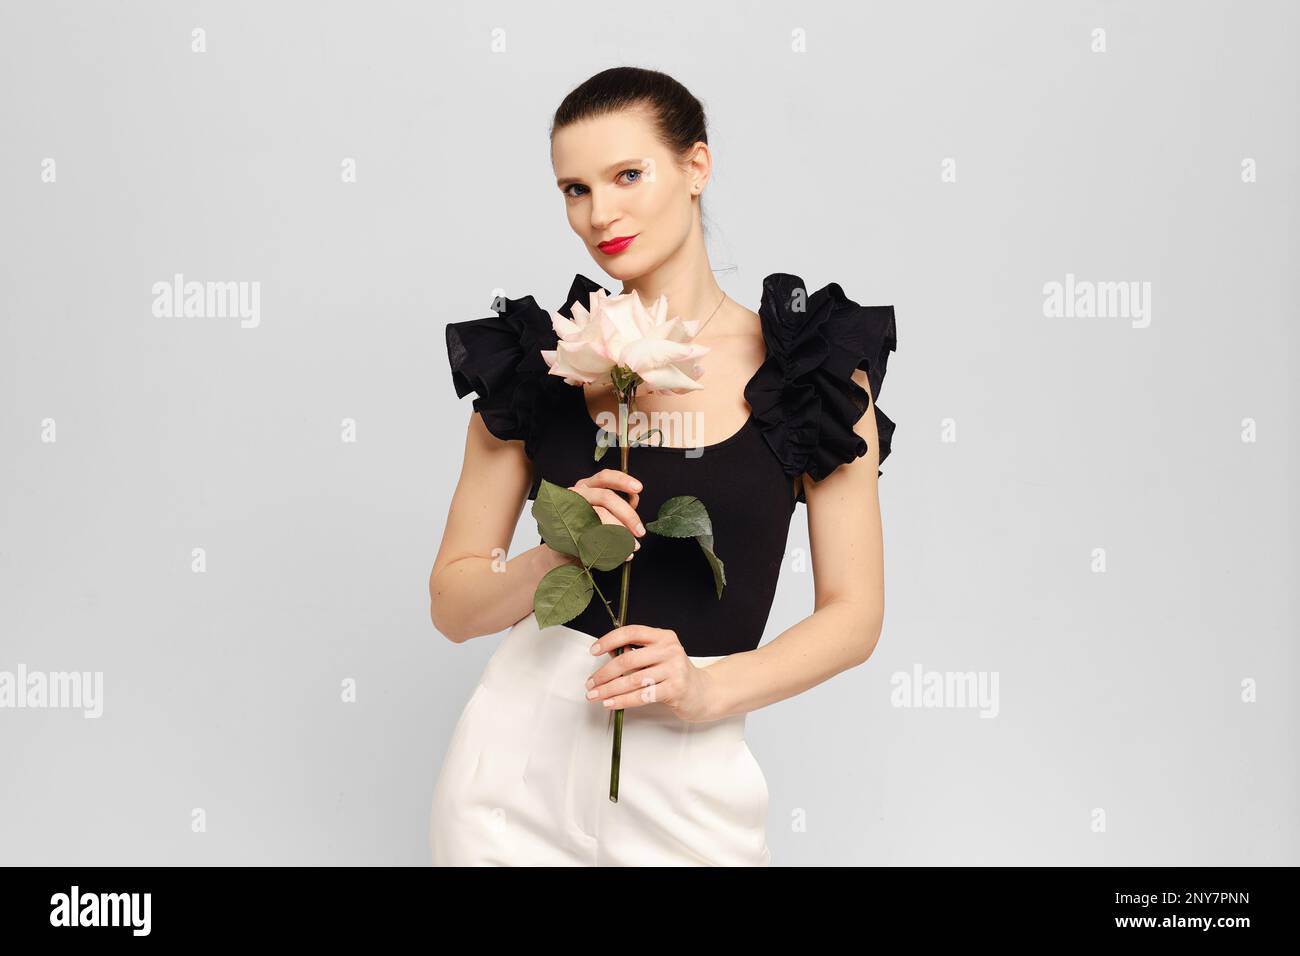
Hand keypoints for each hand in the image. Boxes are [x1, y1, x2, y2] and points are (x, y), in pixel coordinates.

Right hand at [568, 468, 645, 560]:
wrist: (564, 550)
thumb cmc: (588, 527)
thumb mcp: (605, 511)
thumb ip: (620, 504)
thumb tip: (634, 500)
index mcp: (588, 486)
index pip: (605, 477)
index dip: (622, 481)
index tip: (639, 488)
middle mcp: (577, 494)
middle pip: (606, 497)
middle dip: (628, 515)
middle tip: (640, 532)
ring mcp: (570, 511)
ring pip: (599, 516)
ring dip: (621, 533)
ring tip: (633, 547)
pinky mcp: (567, 530)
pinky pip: (593, 537)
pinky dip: (611, 547)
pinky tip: (621, 555)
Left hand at [583, 624, 715, 722]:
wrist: (703, 693)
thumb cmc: (675, 674)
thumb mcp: (658, 657)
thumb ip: (636, 654)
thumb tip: (607, 655)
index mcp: (663, 636)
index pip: (631, 632)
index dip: (609, 640)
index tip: (593, 650)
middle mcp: (670, 649)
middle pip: (628, 659)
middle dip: (604, 673)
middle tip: (591, 683)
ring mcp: (674, 669)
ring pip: (633, 680)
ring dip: (609, 689)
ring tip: (595, 695)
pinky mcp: (676, 688)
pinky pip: (642, 696)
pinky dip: (623, 701)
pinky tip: (611, 703)